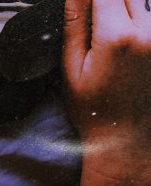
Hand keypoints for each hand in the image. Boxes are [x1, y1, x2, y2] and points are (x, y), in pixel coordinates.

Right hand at [64, 0, 150, 185]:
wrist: (128, 140)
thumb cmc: (93, 109)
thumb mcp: (72, 67)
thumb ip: (75, 23)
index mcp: (117, 36)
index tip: (83, 3)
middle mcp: (148, 32)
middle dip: (108, 1)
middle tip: (98, 24)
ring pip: (144, 4)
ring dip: (127, 8)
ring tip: (108, 32)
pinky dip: (138, 20)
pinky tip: (123, 43)